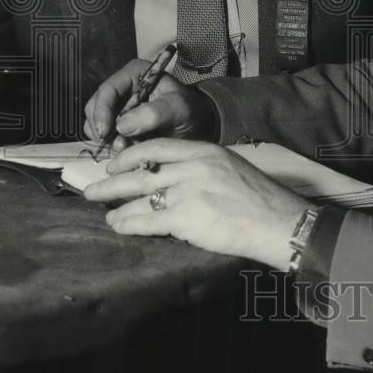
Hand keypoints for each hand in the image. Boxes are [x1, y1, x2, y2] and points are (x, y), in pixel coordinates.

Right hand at [83, 60, 217, 150]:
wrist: (196, 127)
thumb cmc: (189, 111)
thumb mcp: (178, 108)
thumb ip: (153, 114)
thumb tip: (121, 125)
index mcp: (134, 73)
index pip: (107, 90)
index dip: (102, 111)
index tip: (105, 132)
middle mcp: (121, 88)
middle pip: (95, 108)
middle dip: (103, 128)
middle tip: (118, 145)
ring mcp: (117, 107)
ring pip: (96, 124)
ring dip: (107, 140)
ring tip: (127, 148)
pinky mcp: (117, 125)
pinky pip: (104, 137)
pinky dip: (111, 146)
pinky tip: (128, 150)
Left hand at [83, 137, 310, 269]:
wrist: (278, 221)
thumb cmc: (261, 200)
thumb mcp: (231, 169)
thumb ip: (203, 169)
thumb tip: (175, 181)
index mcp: (205, 151)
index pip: (158, 147)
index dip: (131, 155)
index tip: (116, 163)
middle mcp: (193, 167)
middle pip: (141, 171)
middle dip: (113, 181)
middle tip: (93, 188)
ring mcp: (188, 191)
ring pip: (140, 196)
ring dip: (116, 205)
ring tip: (102, 211)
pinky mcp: (186, 217)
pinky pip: (147, 220)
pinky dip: (128, 223)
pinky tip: (118, 225)